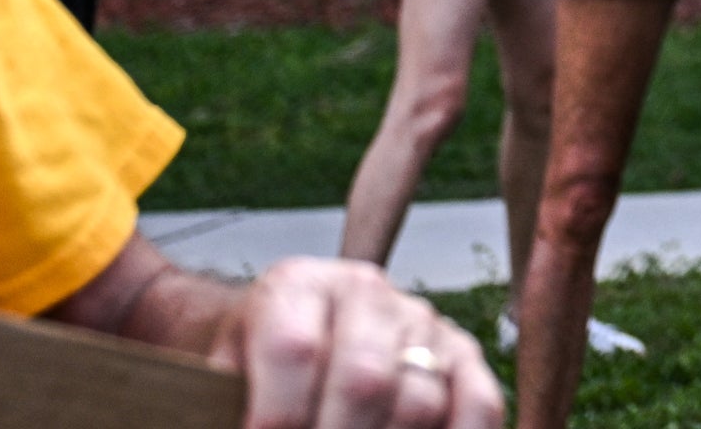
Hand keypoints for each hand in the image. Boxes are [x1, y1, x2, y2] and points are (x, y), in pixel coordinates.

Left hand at [215, 256, 499, 428]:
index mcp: (296, 285)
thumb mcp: (222, 373)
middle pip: (364, 378)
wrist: (287, 337)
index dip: (277, 417)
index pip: (296, 349)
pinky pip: (479, 404)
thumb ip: (228, 402)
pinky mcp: (462, 352)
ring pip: (418, 401)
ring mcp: (419, 319)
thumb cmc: (249, 370)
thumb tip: (239, 426)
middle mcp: (365, 290)